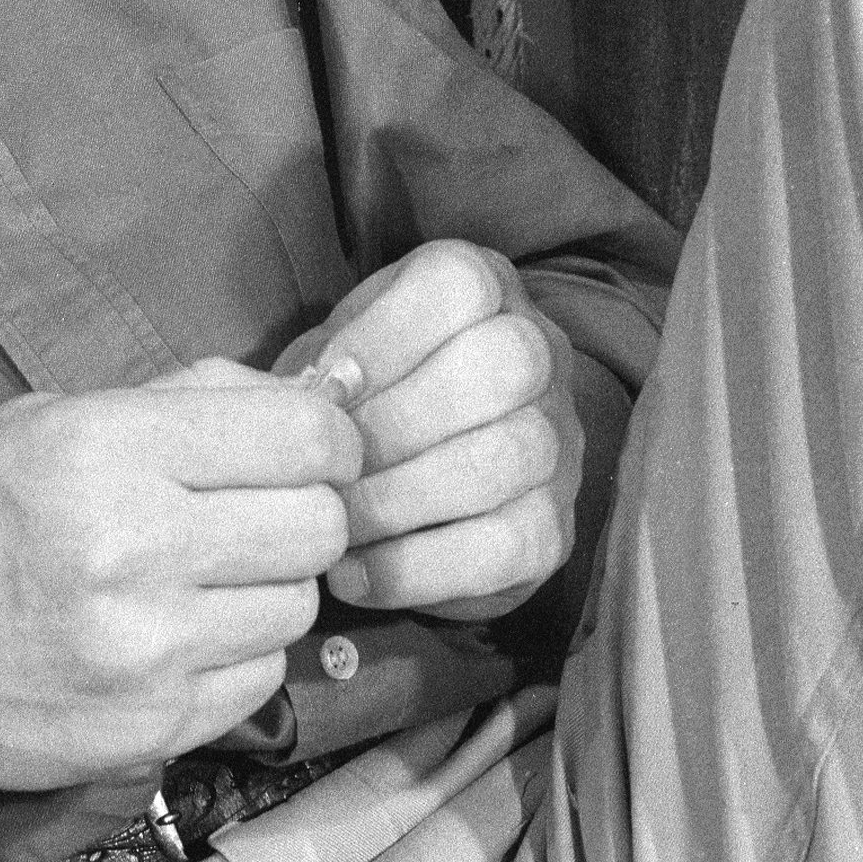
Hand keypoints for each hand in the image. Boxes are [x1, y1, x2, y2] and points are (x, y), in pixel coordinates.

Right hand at [0, 362, 357, 794]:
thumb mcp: (43, 419)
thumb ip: (174, 401)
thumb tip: (305, 402)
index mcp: (102, 447)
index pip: (298, 438)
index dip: (328, 438)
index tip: (313, 446)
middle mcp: (134, 546)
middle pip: (318, 523)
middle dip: (304, 508)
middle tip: (257, 509)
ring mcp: (150, 649)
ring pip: (299, 603)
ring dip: (269, 583)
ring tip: (204, 572)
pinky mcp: (158, 726)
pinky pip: (264, 676)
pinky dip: (240, 650)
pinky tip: (180, 630)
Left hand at [276, 240, 580, 623]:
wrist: (416, 463)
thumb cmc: (364, 388)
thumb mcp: (337, 349)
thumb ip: (322, 363)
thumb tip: (302, 403)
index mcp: (483, 287)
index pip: (459, 287)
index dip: (383, 338)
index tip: (323, 387)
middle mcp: (540, 353)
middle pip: (498, 369)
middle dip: (395, 423)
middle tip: (327, 464)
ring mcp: (560, 441)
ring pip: (503, 461)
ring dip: (399, 500)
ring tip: (332, 523)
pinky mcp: (556, 525)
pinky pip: (506, 548)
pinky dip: (418, 568)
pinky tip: (355, 574)